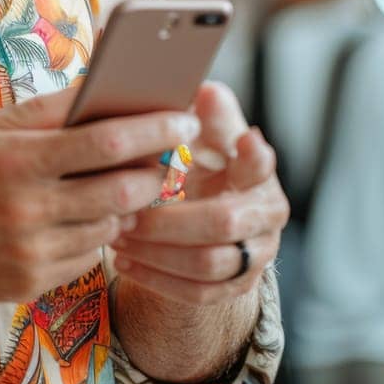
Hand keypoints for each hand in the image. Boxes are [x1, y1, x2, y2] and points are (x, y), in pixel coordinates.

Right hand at [0, 88, 200, 304]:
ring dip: (126, 206)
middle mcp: (26, 209)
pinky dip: (97, 233)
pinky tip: (84, 217)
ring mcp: (31, 251)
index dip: (153, 130)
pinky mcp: (32, 282)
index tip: (183, 119)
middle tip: (163, 158)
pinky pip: (89, 255)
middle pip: (121, 192)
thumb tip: (105, 89)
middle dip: (153, 173)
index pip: (105, 143)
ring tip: (120, 186)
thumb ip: (48, 111)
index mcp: (17, 160)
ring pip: (111, 226)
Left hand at [110, 81, 288, 304]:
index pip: (260, 163)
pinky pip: (198, 293)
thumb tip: (204, 89)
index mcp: (258, 173)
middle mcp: (266, 215)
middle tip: (124, 210)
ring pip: (207, 264)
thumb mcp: (200, 137)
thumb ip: (203, 116)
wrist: (201, 218)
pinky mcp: (237, 286)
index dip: (254, 155)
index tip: (245, 138)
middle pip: (222, 222)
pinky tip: (124, 261)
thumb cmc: (197, 165)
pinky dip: (156, 279)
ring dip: (156, 251)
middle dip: (167, 220)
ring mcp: (256, 255)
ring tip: (116, 234)